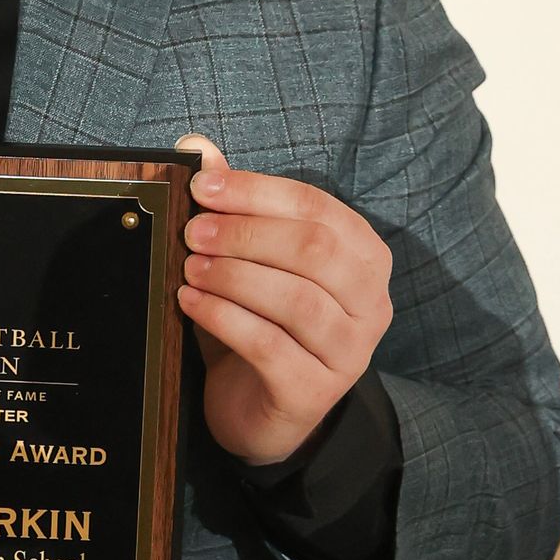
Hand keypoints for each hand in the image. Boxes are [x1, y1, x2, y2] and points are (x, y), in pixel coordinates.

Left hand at [175, 135, 392, 467]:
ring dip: (234, 276)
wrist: (261, 412)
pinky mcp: (315, 393)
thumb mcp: (247, 262)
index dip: (257, 191)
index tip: (202, 186)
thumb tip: (197, 147)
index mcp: (363, 257)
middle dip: (245, 234)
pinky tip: (191, 303)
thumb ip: (231, 205)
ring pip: (297, 300)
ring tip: (188, 268)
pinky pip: (271, 346)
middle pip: (314, 250)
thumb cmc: (259, 323)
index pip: (318, 208)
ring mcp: (350, 352)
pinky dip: (225, 318)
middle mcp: (371, 303)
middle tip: (191, 230)